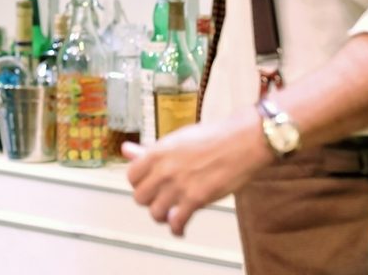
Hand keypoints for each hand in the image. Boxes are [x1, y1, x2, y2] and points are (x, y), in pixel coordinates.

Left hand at [123, 112, 271, 235]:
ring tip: (170, 214)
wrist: (241, 141)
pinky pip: (177, 222)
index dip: (139, 182)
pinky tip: (180, 229)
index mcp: (157, 152)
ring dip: (162, 216)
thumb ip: (149, 150)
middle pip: (139, 197)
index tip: (148, 185)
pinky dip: (177, 229)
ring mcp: (179, 185)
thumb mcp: (175, 140)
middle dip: (149, 200)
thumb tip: (126, 150)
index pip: (131, 176)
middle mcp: (164, 169)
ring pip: (155, 212)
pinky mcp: (196, 199)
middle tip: (160, 199)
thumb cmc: (212, 137)